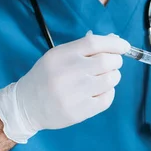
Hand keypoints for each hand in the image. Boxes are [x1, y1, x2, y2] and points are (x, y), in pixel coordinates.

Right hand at [0, 31, 130, 143]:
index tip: (124, 46)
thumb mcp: (59, 56)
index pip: (94, 43)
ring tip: (104, 78)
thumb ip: (84, 48)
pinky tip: (99, 92)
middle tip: (112, 64)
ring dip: (113, 76)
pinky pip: (107, 99)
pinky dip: (109, 93)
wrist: (27, 105)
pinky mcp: (79, 111)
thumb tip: (114, 40)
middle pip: (106, 61)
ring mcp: (74, 94)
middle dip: (116, 61)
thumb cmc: (46, 76)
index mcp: (61, 55)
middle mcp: (67, 72)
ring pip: (110, 80)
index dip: (114, 43)